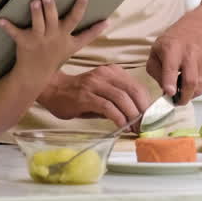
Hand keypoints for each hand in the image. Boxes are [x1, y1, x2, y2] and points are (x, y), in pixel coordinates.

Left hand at [0, 0, 108, 76]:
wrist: (35, 75)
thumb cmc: (55, 55)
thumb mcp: (73, 46)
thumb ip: (89, 34)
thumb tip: (108, 22)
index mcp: (68, 39)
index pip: (81, 27)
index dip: (87, 15)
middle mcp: (55, 38)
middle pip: (57, 21)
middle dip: (53, 8)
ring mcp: (40, 40)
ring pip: (39, 24)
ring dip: (36, 12)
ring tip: (35, 1)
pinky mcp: (25, 42)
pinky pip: (16, 33)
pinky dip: (8, 26)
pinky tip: (1, 19)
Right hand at [36, 65, 152, 126]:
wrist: (52, 90)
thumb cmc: (78, 94)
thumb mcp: (101, 92)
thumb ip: (117, 100)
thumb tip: (136, 116)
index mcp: (112, 72)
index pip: (136, 85)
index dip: (146, 103)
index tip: (150, 118)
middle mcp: (105, 74)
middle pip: (133, 90)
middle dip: (142, 110)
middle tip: (144, 126)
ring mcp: (95, 84)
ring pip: (122, 98)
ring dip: (132, 115)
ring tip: (134, 128)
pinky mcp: (85, 96)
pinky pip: (107, 107)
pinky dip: (118, 118)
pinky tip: (122, 127)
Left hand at [147, 25, 201, 104]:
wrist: (193, 31)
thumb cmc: (170, 45)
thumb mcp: (155, 53)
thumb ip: (156, 72)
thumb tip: (165, 90)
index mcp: (171, 49)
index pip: (171, 67)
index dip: (170, 81)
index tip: (170, 93)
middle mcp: (189, 52)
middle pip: (190, 80)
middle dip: (184, 96)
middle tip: (177, 102)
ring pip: (200, 84)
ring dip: (191, 94)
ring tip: (183, 92)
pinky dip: (198, 88)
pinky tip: (191, 84)